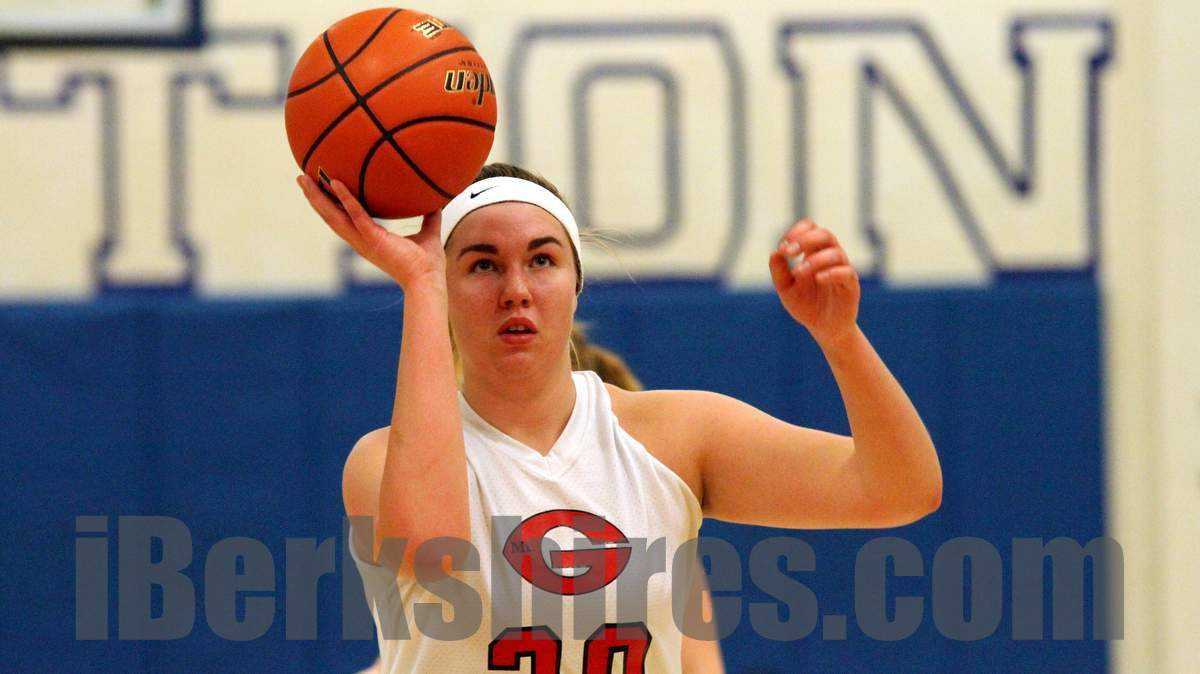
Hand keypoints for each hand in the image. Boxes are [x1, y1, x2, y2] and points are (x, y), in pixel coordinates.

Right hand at [297, 174, 444, 289]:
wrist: (429, 281)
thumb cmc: (427, 264)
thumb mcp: (428, 234)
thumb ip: (429, 217)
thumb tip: (436, 202)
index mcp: (369, 239)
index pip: (344, 219)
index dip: (331, 204)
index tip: (320, 189)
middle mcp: (360, 241)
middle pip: (330, 216)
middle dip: (315, 198)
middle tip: (302, 179)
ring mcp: (364, 241)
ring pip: (334, 216)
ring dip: (318, 197)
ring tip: (305, 179)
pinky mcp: (373, 240)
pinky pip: (356, 215)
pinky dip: (346, 199)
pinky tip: (335, 182)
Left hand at [768, 219, 860, 345]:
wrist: (824, 328)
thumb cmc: (806, 305)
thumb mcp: (786, 289)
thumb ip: (779, 271)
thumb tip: (775, 252)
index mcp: (813, 253)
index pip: (810, 228)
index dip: (797, 231)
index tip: (784, 247)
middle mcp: (830, 257)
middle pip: (825, 234)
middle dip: (806, 239)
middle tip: (790, 252)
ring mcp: (842, 269)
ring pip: (835, 252)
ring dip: (814, 259)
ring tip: (798, 272)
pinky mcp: (851, 285)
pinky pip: (846, 272)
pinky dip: (831, 273)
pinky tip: (817, 279)